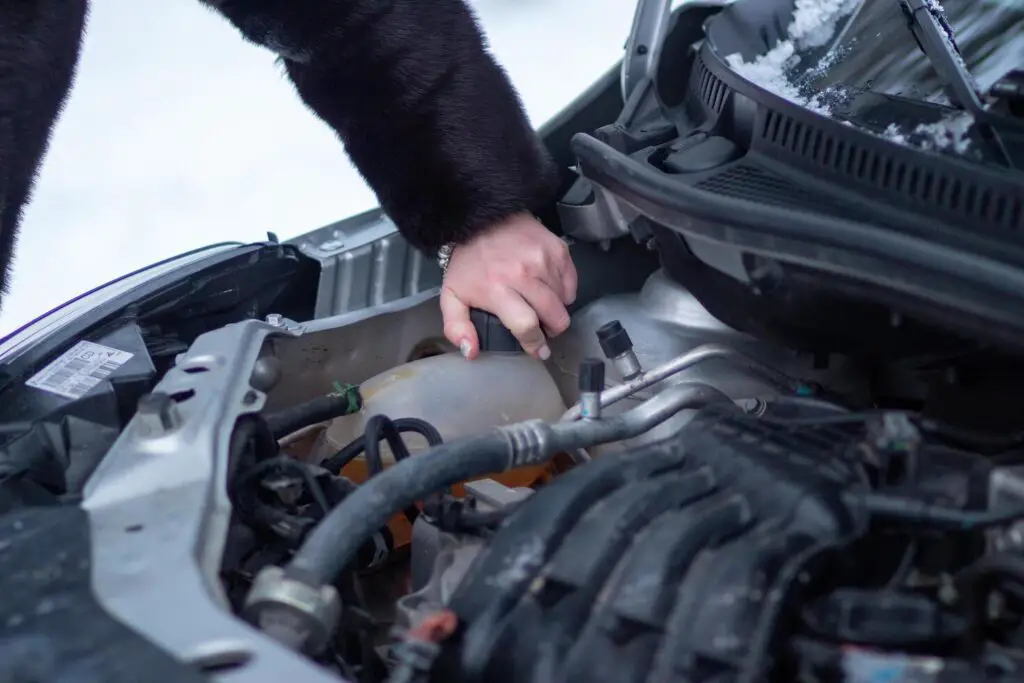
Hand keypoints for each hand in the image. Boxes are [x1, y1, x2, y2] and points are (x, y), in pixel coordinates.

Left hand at [440, 213, 576, 359]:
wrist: (481, 219)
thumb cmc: (468, 260)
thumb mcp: (452, 295)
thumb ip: (457, 327)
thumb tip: (470, 351)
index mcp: (497, 289)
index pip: (527, 326)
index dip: (535, 343)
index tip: (538, 350)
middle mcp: (524, 274)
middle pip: (554, 316)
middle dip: (551, 329)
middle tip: (543, 328)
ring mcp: (544, 260)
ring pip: (563, 301)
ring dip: (555, 308)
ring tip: (541, 304)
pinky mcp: (557, 249)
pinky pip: (571, 281)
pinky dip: (563, 290)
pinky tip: (550, 289)